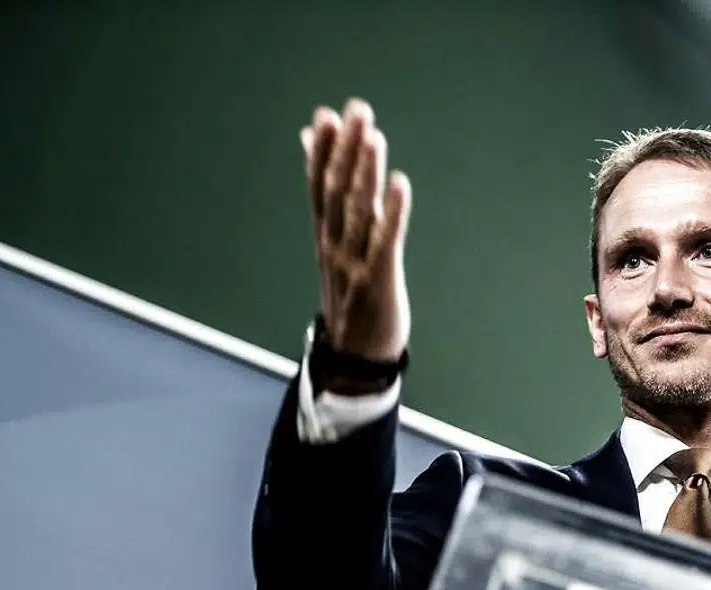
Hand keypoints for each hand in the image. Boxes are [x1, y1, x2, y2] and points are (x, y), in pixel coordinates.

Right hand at [303, 99, 412, 361]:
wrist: (354, 358)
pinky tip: (399, 184)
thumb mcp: (334, 249)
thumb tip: (312, 154)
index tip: (327, 116)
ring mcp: (354, 264)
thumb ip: (328, 200)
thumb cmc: (350, 296)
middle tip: (357, 111)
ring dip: (365, 173)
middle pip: (338, 192)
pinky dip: (391, 213)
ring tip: (373, 137)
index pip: (319, 188)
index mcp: (325, 238)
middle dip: (346, 151)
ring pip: (358, 212)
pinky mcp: (379, 281)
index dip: (322, 153)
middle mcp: (335, 246)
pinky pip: (385, 243)